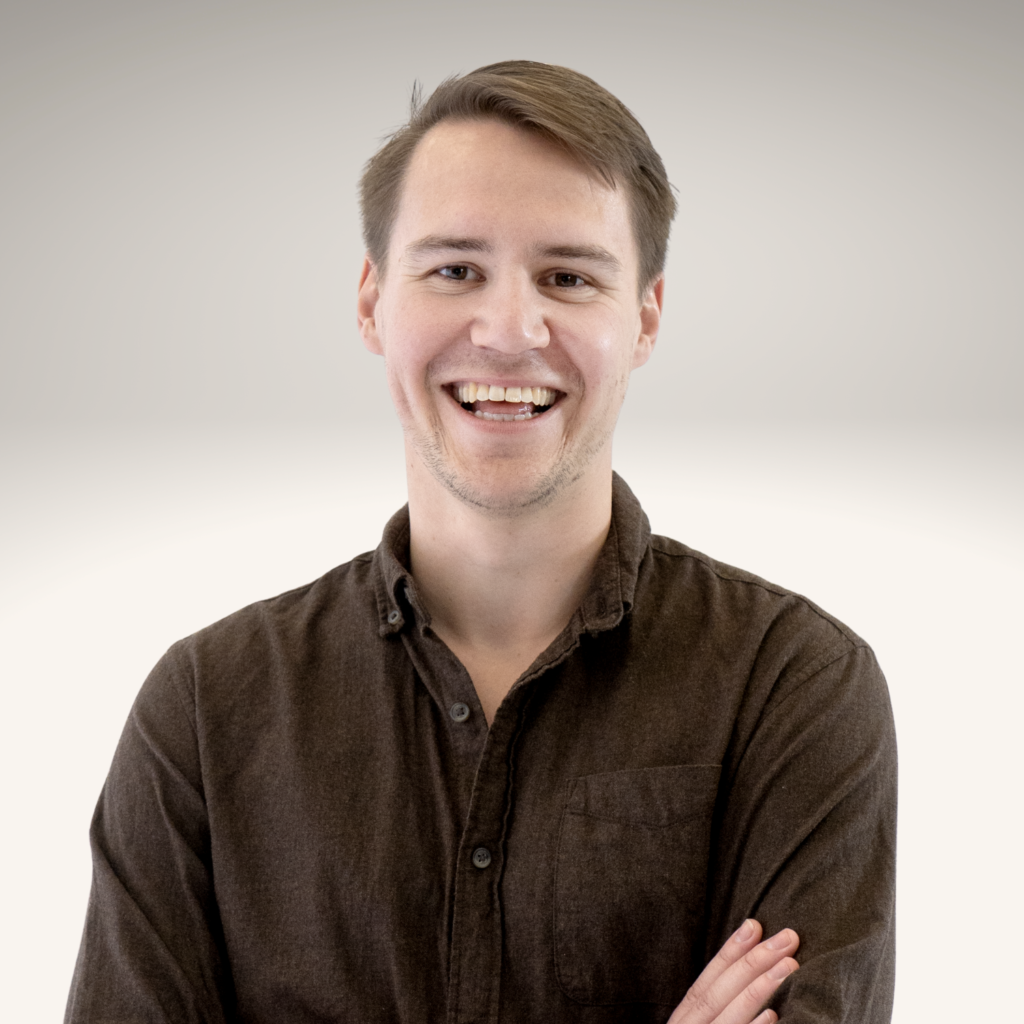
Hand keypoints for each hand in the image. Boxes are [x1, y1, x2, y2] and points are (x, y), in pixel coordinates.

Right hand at [666, 920, 799, 1023]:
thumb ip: (714, 1007)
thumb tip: (747, 974)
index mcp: (685, 1017)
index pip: (708, 979)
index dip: (730, 950)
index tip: (755, 924)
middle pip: (720, 991)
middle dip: (755, 961)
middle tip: (789, 937)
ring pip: (731, 1014)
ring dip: (761, 988)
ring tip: (791, 966)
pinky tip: (774, 1015)